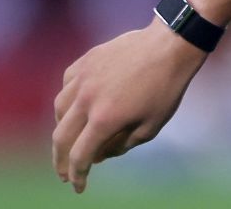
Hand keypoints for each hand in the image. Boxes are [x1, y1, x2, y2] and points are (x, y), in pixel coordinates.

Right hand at [53, 18, 207, 191]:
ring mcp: (83, 78)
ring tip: (71, 137)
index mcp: (104, 119)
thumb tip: (99, 154)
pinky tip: (76, 104)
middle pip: (61, 137)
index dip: (76, 175)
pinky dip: (67, 99)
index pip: (80, 156)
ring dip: (61, 128)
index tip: (77, 186)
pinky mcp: (86, 61)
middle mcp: (87, 100)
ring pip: (59, 110)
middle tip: (63, 172)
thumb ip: (123, 145)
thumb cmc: (167, 86)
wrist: (171, 44)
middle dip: (61, 160)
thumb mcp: (152, 125)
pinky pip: (66, 85)